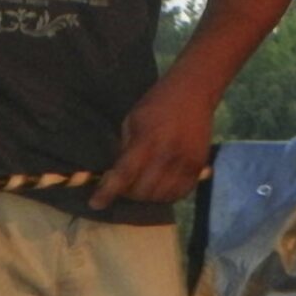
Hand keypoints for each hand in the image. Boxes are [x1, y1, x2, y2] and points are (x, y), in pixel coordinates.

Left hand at [89, 78, 214, 209]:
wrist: (194, 91)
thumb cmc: (157, 102)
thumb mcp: (132, 119)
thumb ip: (125, 147)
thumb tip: (116, 174)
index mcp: (147, 139)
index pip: (124, 173)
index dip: (108, 191)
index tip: (95, 204)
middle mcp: (167, 154)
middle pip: (143, 190)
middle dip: (128, 193)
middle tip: (124, 186)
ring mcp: (185, 162)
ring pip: (162, 196)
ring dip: (148, 196)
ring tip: (142, 186)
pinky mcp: (199, 165)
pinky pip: (181, 193)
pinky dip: (167, 195)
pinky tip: (160, 186)